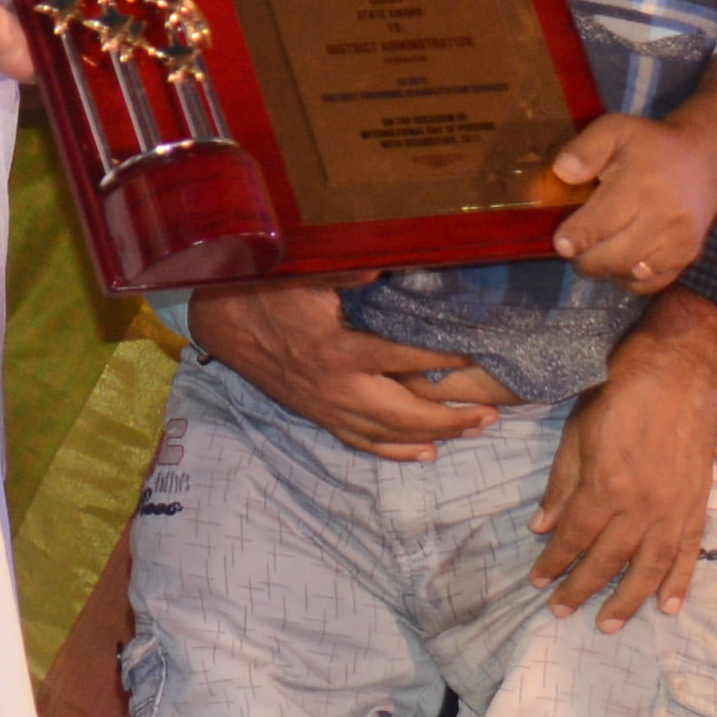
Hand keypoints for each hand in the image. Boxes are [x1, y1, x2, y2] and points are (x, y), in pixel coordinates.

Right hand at [187, 279, 498, 460]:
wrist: (226, 322)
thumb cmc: (268, 291)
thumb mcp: (306, 271)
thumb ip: (349, 268)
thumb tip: (389, 262)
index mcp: (340, 350)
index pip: (402, 359)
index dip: (440, 359)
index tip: (473, 355)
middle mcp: (339, 387)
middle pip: (405, 413)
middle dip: (451, 417)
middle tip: (490, 414)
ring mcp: (329, 407)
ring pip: (389, 433)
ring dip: (434, 436)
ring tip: (473, 431)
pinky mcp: (320, 414)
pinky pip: (362, 442)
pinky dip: (395, 452)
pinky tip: (424, 454)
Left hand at [528, 286, 716, 628]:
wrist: (675, 376)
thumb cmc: (617, 398)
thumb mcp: (576, 435)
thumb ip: (561, 486)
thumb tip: (542, 527)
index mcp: (604, 489)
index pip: (573, 538)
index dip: (553, 563)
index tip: (538, 582)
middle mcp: (639, 509)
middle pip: (606, 560)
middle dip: (581, 589)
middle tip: (561, 611)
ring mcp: (672, 511)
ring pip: (647, 569)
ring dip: (626, 601)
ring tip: (608, 625)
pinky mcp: (697, 508)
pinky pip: (688, 555)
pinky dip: (678, 583)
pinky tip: (668, 607)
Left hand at [549, 114, 716, 292]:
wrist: (705, 164)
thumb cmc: (652, 146)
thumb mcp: (615, 130)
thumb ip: (585, 149)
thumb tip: (562, 173)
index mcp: (642, 184)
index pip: (603, 222)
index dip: (577, 237)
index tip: (560, 243)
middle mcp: (665, 217)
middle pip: (614, 256)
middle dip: (585, 257)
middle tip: (573, 246)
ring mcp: (679, 241)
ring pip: (629, 274)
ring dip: (604, 268)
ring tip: (596, 248)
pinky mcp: (687, 257)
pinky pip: (648, 284)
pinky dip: (627, 278)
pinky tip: (619, 258)